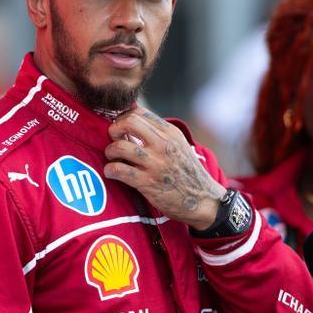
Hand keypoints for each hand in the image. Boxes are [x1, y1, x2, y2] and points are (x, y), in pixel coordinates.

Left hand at [103, 108, 226, 229]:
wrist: (202, 200)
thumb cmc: (187, 173)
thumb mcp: (178, 146)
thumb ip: (159, 134)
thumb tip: (131, 122)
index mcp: (170, 133)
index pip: (139, 112)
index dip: (123, 118)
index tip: (120, 129)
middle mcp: (163, 145)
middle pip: (128, 122)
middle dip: (114, 130)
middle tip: (114, 140)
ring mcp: (155, 164)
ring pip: (120, 147)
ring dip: (110, 151)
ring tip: (113, 158)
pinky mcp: (148, 183)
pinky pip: (120, 170)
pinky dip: (110, 170)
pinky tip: (112, 172)